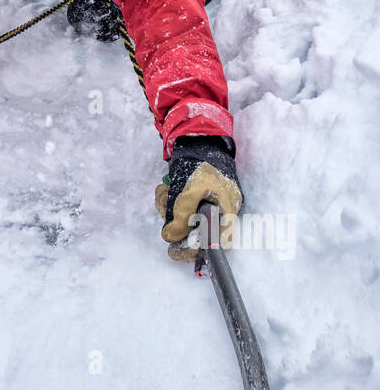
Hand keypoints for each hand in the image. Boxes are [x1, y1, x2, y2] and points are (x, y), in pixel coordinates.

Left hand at [155, 135, 242, 258]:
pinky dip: (169, 199)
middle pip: (194, 231)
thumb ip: (181, 215)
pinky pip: (179, 206)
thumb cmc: (201, 163)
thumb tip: (170, 237)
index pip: (215, 243)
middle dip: (173, 221)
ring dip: (167, 207)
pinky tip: (164, 188)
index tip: (174, 251)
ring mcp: (206, 203)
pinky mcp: (194, 196)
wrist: (199, 138)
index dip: (194, 251)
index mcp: (226, 211)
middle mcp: (219, 211)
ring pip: (183, 218)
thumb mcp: (191, 190)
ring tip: (163, 191)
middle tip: (163, 206)